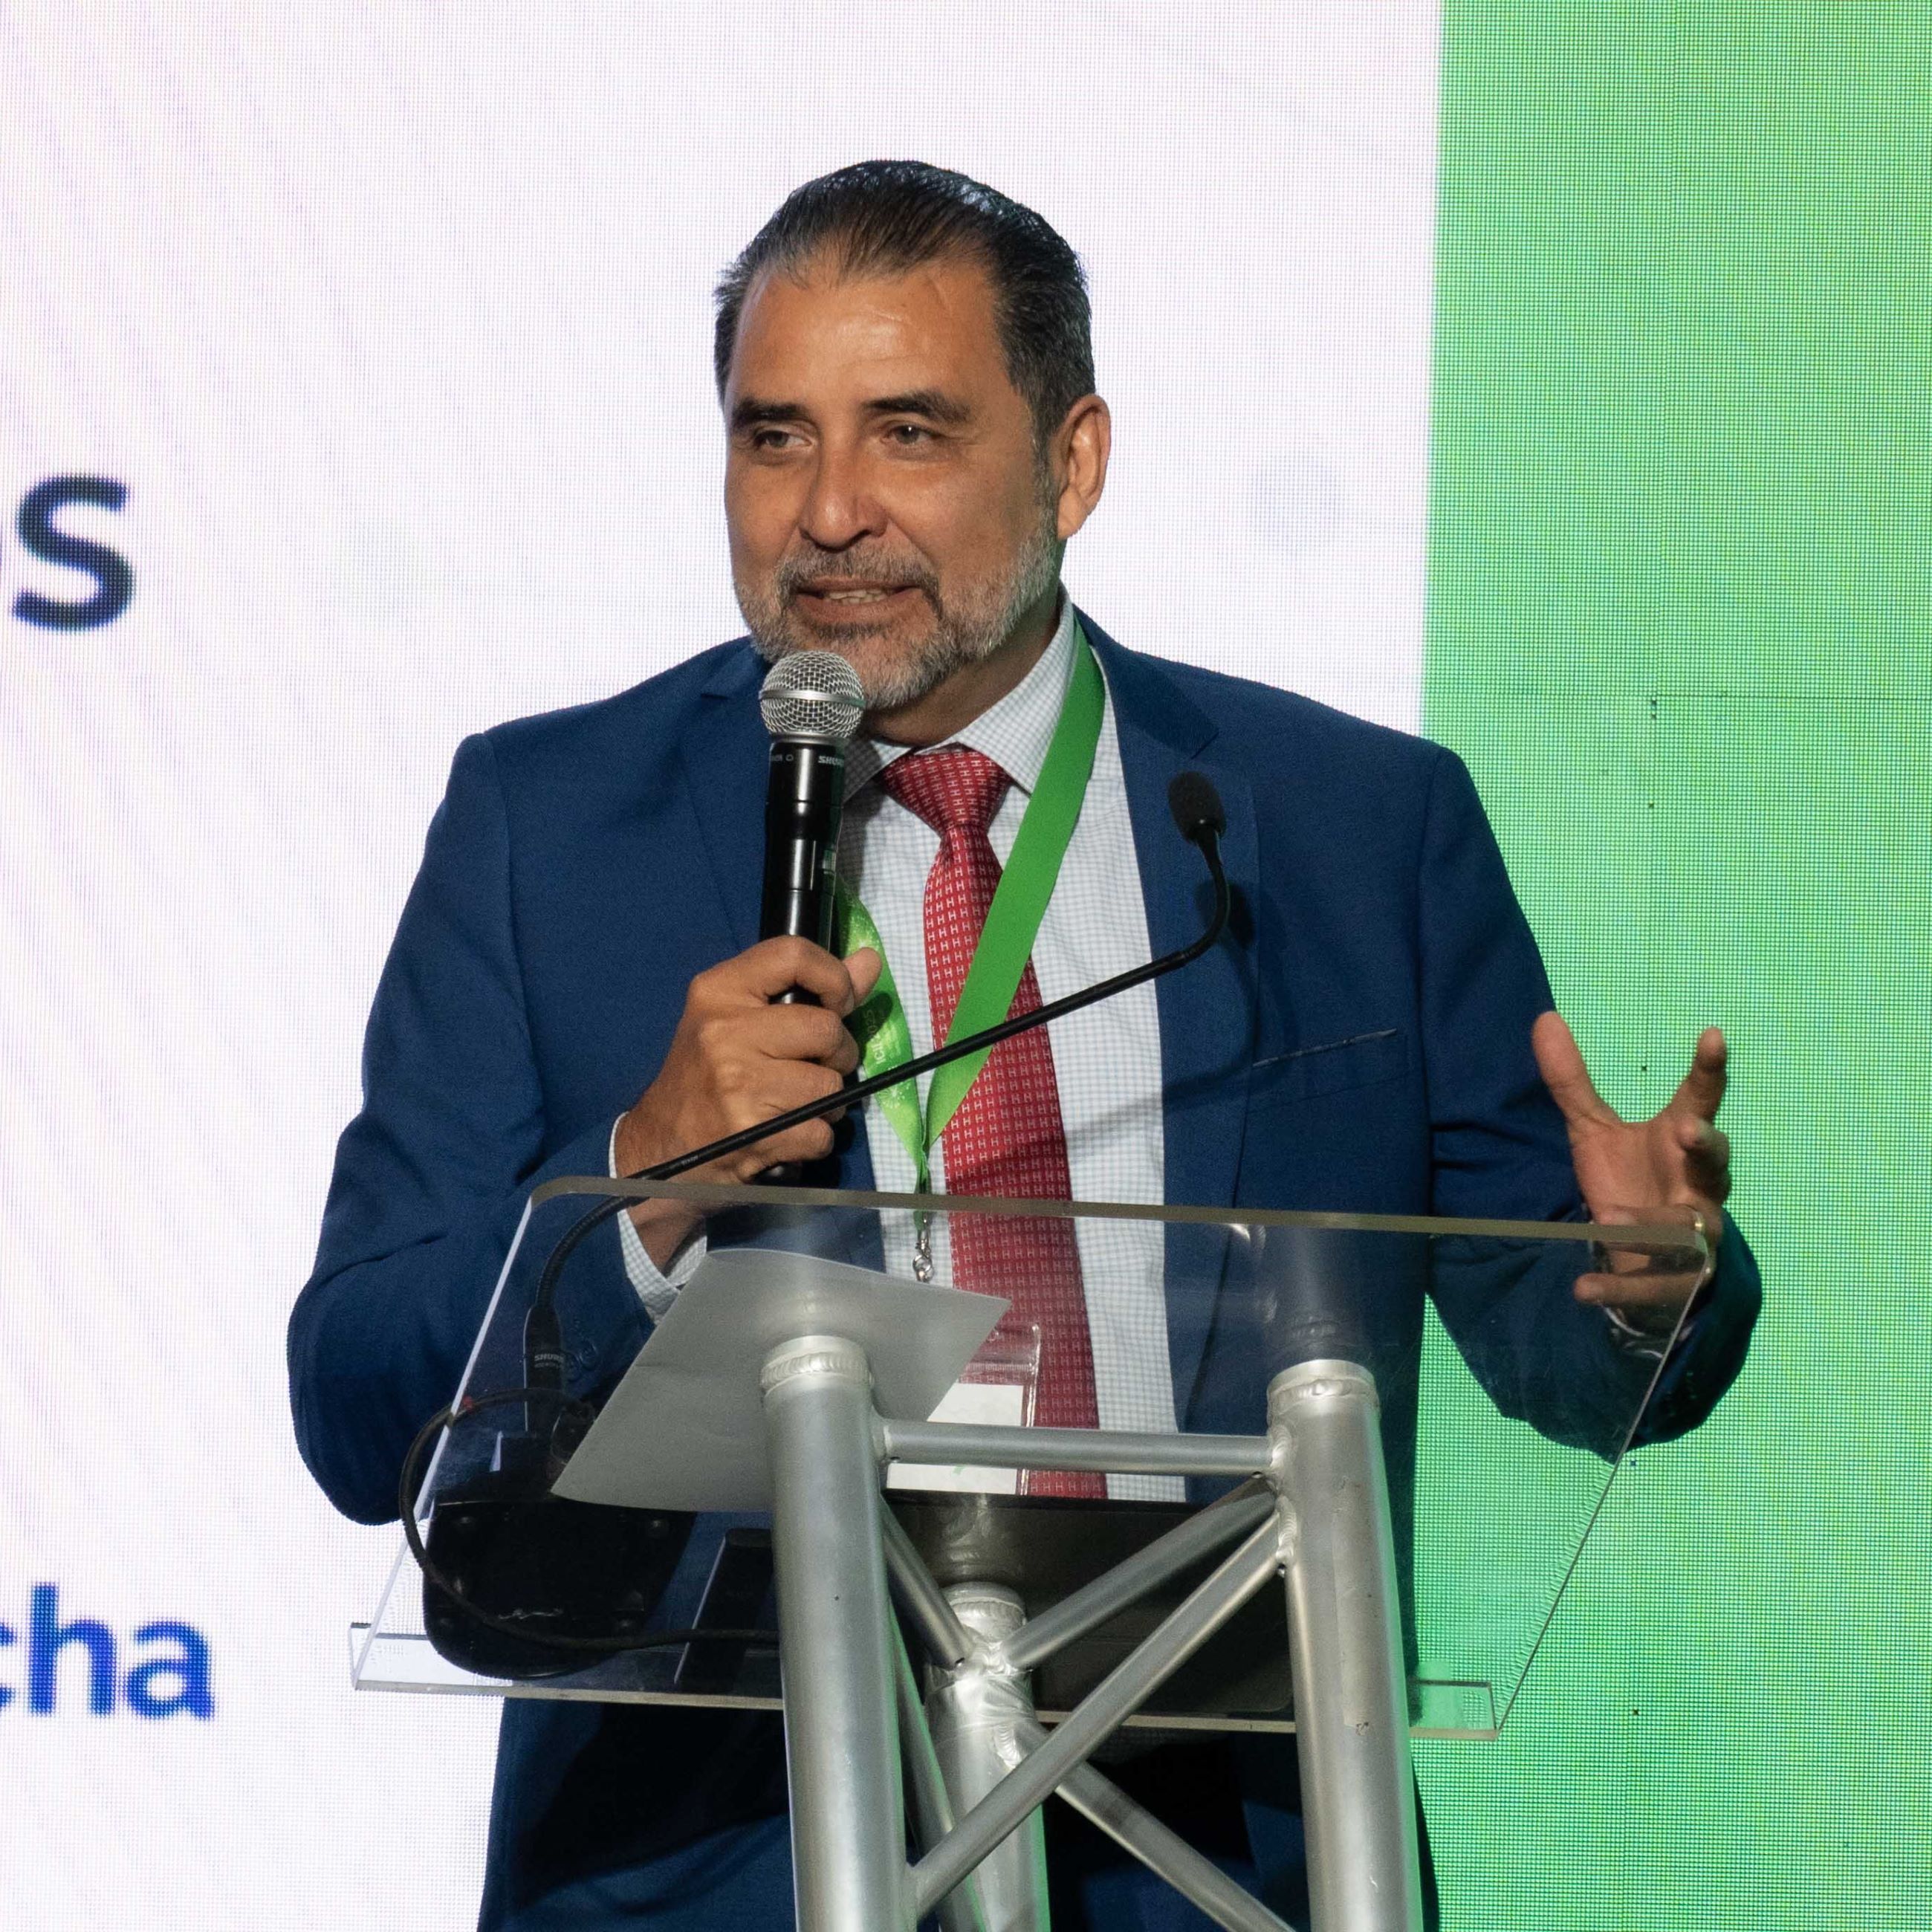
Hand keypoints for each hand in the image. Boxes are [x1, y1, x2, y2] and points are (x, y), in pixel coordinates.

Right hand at [614, 938, 882, 1267]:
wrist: (659, 1146)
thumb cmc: (706, 1076)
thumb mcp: (742, 1019)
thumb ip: (810, 989)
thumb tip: (870, 960)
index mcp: (719, 991)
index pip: (793, 954)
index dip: (835, 978)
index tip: (838, 1004)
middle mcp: (724, 1032)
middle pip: (826, 1029)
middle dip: (838, 1054)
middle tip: (816, 1067)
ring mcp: (737, 1085)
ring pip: (830, 1086)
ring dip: (827, 1103)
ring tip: (796, 1104)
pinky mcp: (751, 1134)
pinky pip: (821, 1132)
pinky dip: (814, 1139)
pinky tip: (787, 1135)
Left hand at [1531, 1012, 1731, 1331]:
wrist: (1643, 1257)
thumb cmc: (1629, 1181)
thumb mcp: (1594, 1132)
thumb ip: (1573, 1083)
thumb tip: (1543, 1017)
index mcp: (1680, 1142)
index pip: (1702, 1099)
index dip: (1710, 1069)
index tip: (1712, 1035)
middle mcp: (1699, 1185)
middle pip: (1716, 1162)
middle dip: (1708, 1146)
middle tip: (1690, 1131)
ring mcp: (1695, 1236)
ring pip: (1689, 1229)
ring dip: (1650, 1224)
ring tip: (1606, 1218)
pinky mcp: (1676, 1281)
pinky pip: (1653, 1287)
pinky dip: (1618, 1289)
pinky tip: (1581, 1291)